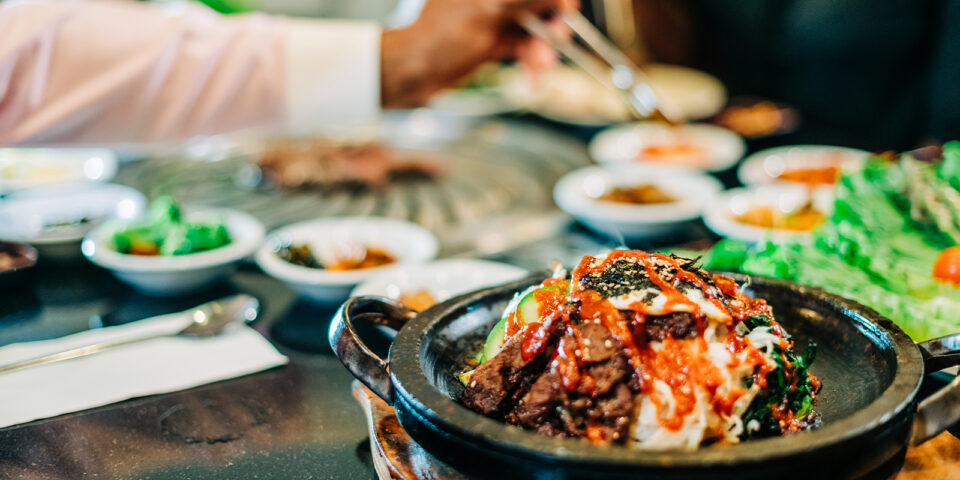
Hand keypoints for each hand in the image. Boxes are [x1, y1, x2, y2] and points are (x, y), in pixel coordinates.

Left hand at [380, 0, 575, 107]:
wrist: (412, 73)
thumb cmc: (437, 38)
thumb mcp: (487, 12)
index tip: (566, 9)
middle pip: (534, 2)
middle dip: (549, 21)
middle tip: (557, 38)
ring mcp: (492, 17)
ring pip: (531, 26)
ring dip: (542, 47)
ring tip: (542, 65)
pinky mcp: (492, 40)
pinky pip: (521, 47)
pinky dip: (530, 61)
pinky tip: (533, 75)